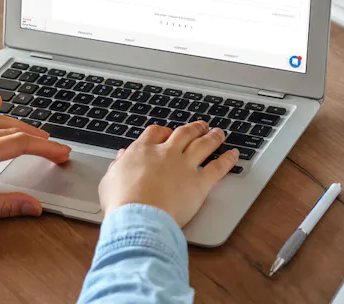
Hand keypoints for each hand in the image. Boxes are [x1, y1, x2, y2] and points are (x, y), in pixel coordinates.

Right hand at [98, 121, 238, 226]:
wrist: (138, 217)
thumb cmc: (121, 203)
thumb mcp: (109, 181)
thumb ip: (117, 166)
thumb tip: (121, 157)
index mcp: (142, 151)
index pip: (155, 133)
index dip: (164, 131)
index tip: (168, 133)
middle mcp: (165, 153)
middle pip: (183, 134)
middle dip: (193, 128)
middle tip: (200, 126)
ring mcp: (184, 166)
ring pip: (203, 144)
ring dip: (212, 137)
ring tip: (219, 133)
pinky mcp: (199, 183)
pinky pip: (218, 167)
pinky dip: (228, 159)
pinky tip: (234, 154)